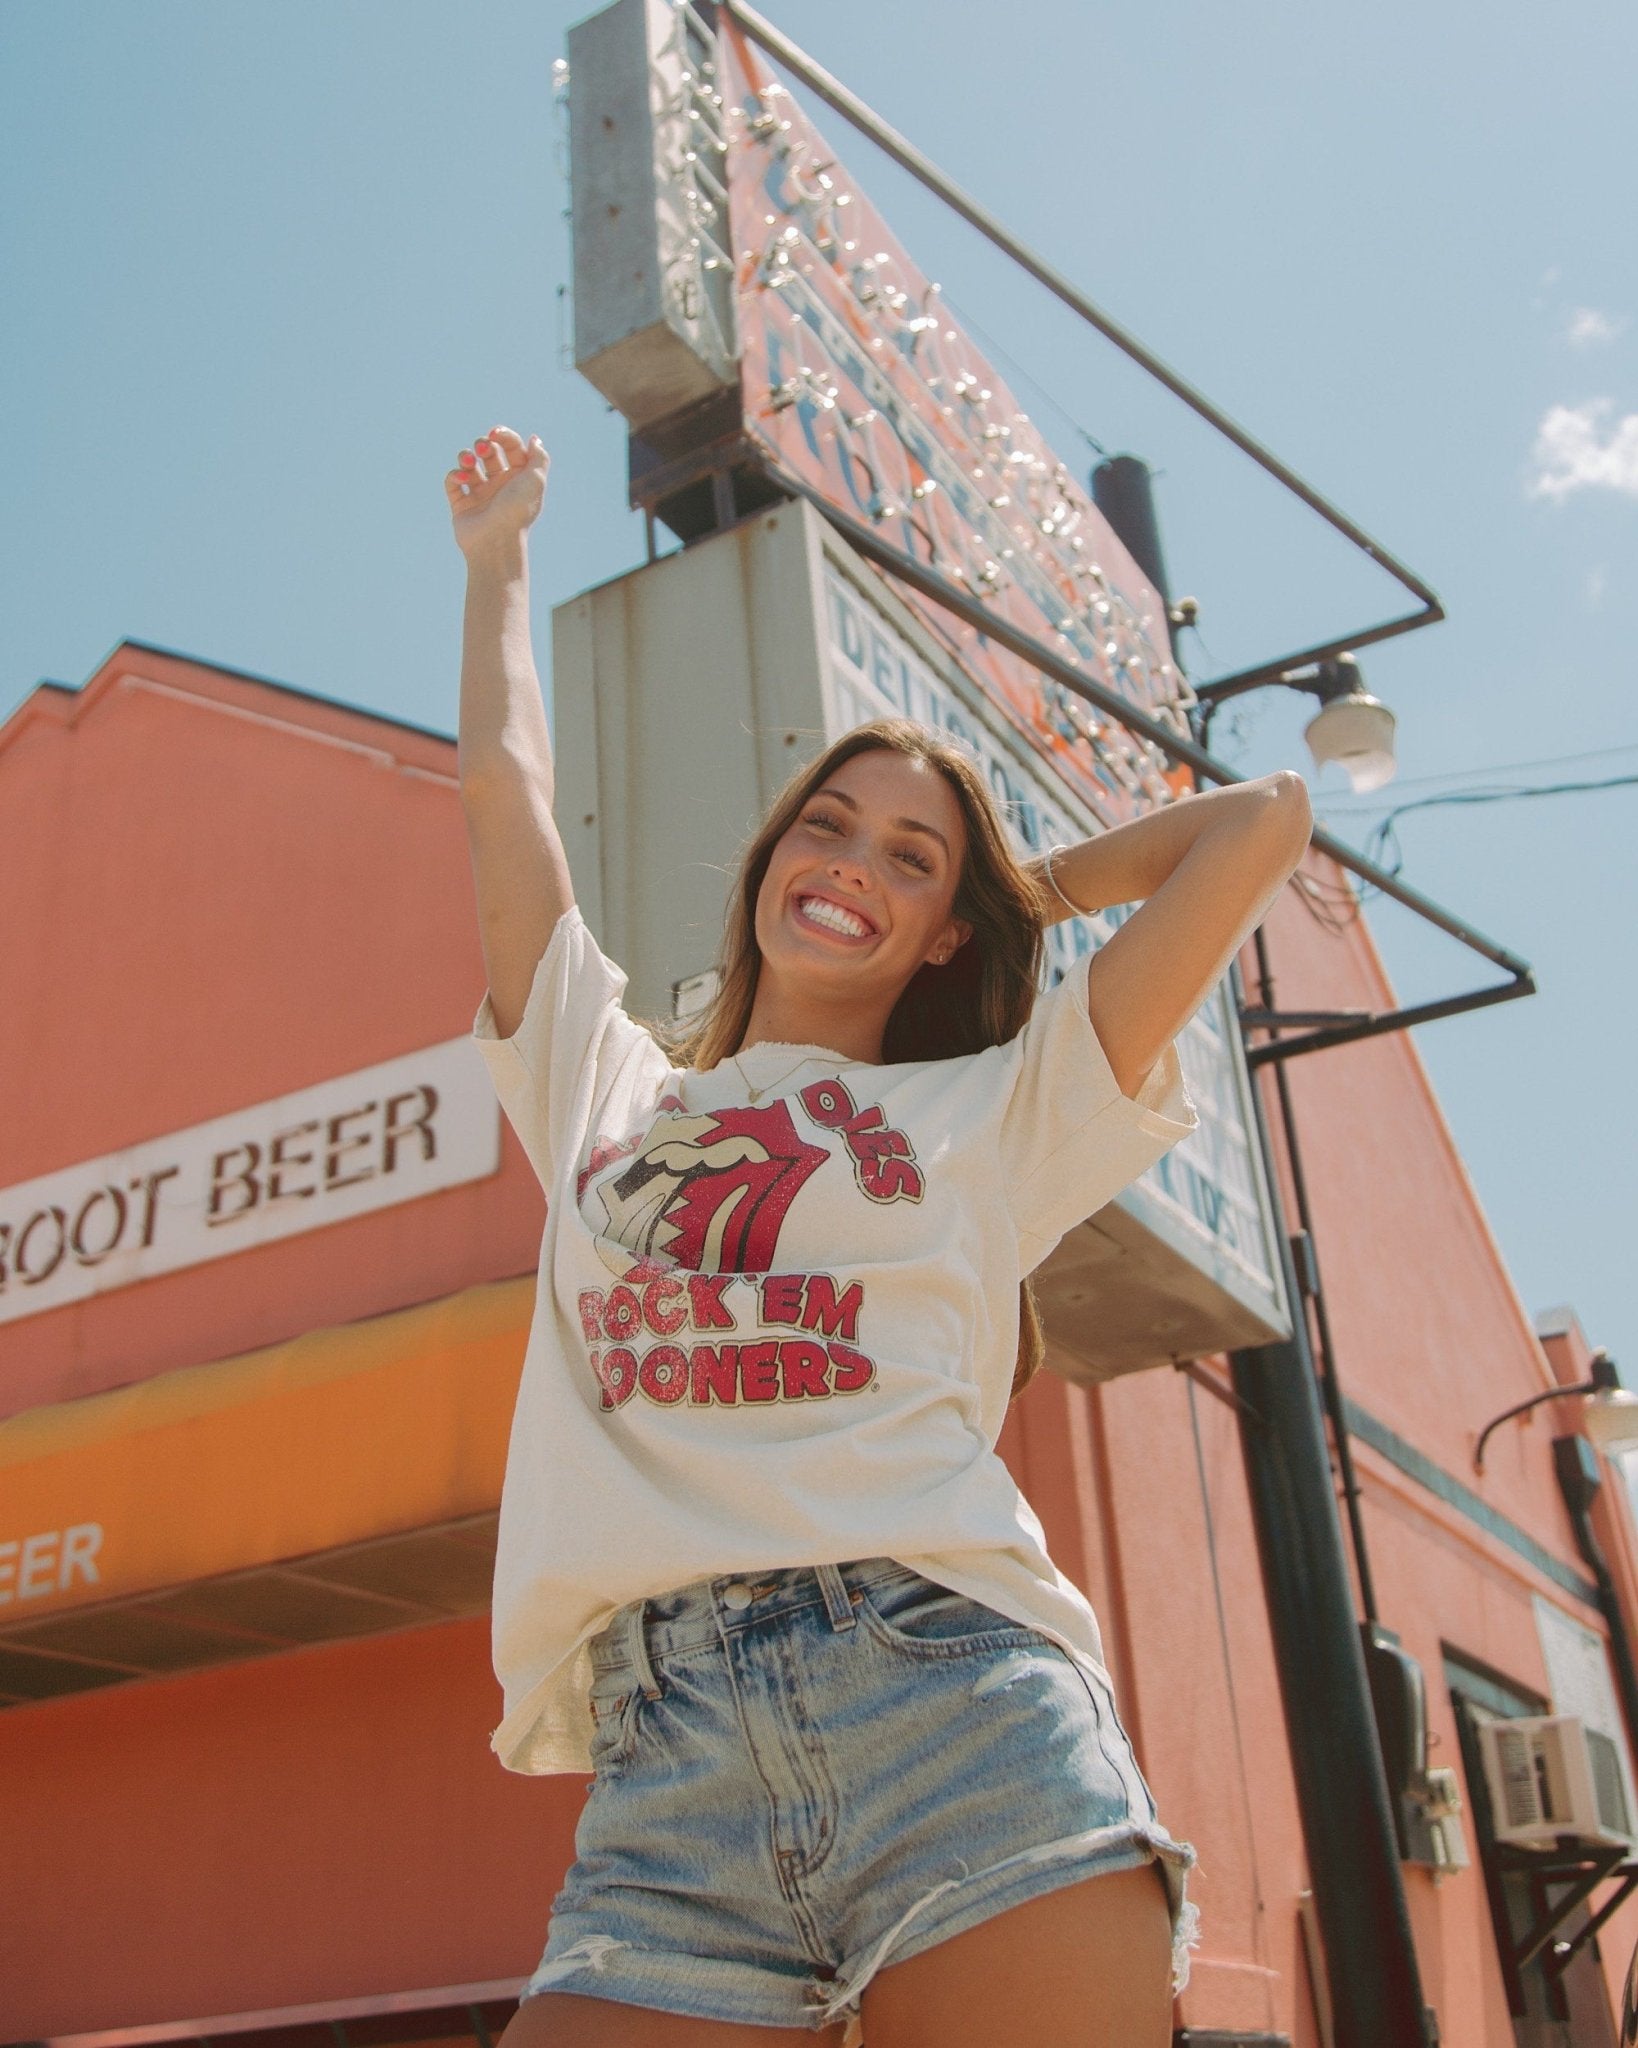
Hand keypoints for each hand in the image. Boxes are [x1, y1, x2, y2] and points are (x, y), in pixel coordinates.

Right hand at [444, 425, 549, 563]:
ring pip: (468, 464)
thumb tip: (534, 440)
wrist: (496, 542)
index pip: (510, 447)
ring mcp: (480, 494)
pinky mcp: (462, 504)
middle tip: (483, 450)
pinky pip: (453, 481)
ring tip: (469, 463)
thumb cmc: (517, 510)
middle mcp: (500, 485)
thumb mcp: (536, 480)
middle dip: (483, 444)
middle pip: (488, 452)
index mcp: (518, 478)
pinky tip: (462, 479)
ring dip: (465, 456)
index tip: (495, 434)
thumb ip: (539, 457)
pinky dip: (454, 475)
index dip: (503, 435)